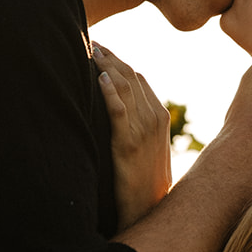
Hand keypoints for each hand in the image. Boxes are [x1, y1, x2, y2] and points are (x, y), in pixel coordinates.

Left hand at [94, 44, 171, 230]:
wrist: (149, 209)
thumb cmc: (146, 181)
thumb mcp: (150, 148)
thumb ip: (141, 125)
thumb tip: (124, 108)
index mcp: (160, 116)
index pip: (139, 78)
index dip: (119, 62)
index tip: (102, 50)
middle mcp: (154, 119)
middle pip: (131, 77)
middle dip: (111, 58)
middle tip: (92, 42)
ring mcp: (142, 131)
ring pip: (125, 88)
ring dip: (106, 67)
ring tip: (91, 50)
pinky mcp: (128, 144)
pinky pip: (119, 112)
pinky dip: (109, 93)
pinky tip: (98, 78)